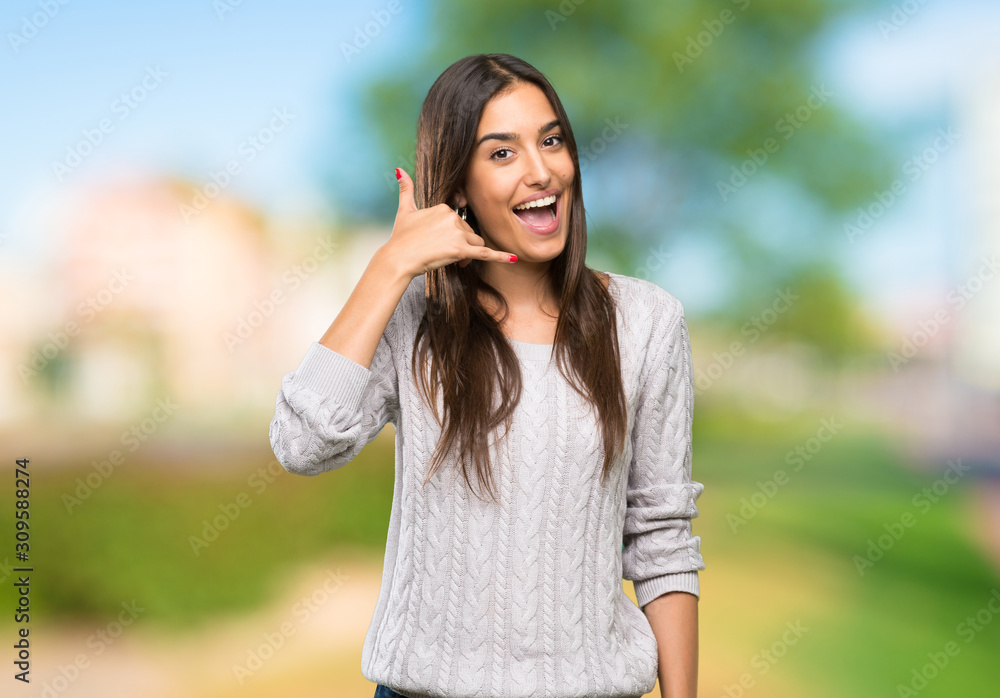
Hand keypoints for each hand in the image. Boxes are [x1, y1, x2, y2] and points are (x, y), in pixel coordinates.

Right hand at [385, 168, 517, 278]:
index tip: (442, 244)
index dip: (454, 235)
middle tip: (446, 255)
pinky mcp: (460, 249)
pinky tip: (513, 258)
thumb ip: (406, 189)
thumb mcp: (404, 210)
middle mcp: (452, 217)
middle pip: (470, 233)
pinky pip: (486, 253)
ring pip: (476, 244)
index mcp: (444, 207)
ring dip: (468, 254)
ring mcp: (457, 233)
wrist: (398, 258)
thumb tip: (399, 169)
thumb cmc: (400, 238)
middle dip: (462, 245)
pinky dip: (501, 256)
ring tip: (453, 261)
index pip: (460, 222)